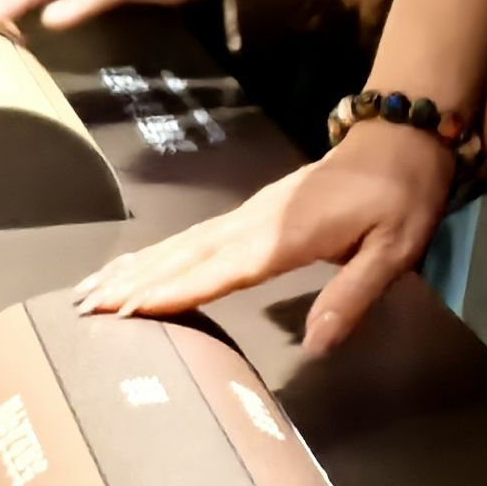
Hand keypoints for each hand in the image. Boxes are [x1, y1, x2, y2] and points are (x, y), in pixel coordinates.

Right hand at [74, 119, 451, 351]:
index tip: (128, 309)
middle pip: (188, 255)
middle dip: (136, 281)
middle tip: (85, 308)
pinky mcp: (255, 212)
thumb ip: (352, 296)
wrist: (402, 138)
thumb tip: (316, 347)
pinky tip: (142, 266)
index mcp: (287, 234)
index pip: (222, 268)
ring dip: (139, 267)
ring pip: (186, 244)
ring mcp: (252, 213)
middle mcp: (258, 221)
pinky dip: (162, 254)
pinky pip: (198, 238)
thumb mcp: (394, 249)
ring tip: (93, 289)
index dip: (176, 290)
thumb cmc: (402, 195)